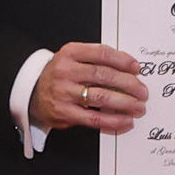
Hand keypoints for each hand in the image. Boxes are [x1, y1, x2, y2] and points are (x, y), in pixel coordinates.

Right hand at [29, 42, 147, 133]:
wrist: (31, 92)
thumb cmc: (59, 74)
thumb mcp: (73, 58)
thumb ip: (96, 60)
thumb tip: (129, 70)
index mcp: (70, 53)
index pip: (102, 53)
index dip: (123, 60)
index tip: (136, 68)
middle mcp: (66, 71)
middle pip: (104, 75)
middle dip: (129, 84)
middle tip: (142, 91)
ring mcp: (64, 92)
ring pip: (101, 97)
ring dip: (125, 103)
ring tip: (138, 107)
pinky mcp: (64, 112)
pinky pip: (93, 119)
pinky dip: (113, 121)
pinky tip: (125, 121)